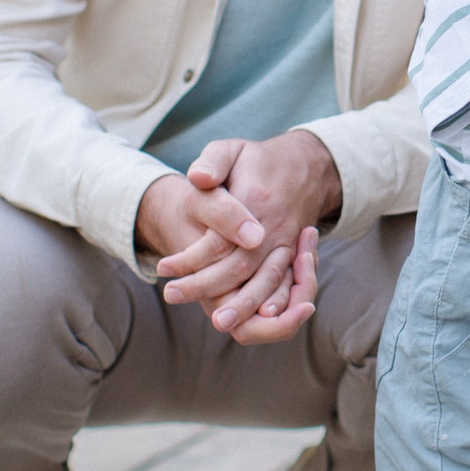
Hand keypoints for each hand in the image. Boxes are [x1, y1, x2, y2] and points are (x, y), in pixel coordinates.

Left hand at [143, 130, 339, 341]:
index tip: (163, 266)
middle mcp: (274, 226)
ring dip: (241, 304)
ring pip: (265, 280)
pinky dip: (270, 304)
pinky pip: (284, 285)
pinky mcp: (293, 255)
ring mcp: (287, 243)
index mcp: (256, 200)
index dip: (191, 256)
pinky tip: (251, 319)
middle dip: (206, 286)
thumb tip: (198, 178)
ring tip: (216, 321)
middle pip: (240, 265)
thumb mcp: (232, 149)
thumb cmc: (258, 161)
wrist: (306, 167)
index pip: (220, 237)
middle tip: (171, 295)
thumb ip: (212, 161)